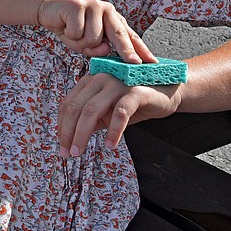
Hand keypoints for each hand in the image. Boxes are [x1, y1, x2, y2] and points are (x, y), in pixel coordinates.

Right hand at [36, 0, 155, 61]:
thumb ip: (97, 49)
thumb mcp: (85, 44)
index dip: (141, 50)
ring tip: (74, 34)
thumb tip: (106, 49)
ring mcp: (94, 5)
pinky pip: (78, 32)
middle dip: (126, 51)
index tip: (152, 63)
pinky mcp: (79, 5)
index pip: (130, 35)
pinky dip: (70, 35)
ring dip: (81, 42)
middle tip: (134, 64)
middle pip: (119, 34)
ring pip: (94, 38)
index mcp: (113, 19)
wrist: (48, 11)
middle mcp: (107, 10)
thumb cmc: (70, 27)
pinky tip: (66, 26)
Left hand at [58, 72, 179, 157]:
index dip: (61, 126)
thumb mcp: (109, 110)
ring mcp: (117, 83)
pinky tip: (110, 144)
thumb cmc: (136, 100)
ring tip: (80, 151)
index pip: (68, 104)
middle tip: (67, 152)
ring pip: (92, 109)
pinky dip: (113, 130)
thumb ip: (94, 119)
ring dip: (83, 133)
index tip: (62, 145)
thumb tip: (74, 137)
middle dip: (68, 133)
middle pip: (76, 108)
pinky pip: (120, 112)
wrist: (168, 90)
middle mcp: (100, 78)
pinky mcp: (135, 92)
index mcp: (91, 81)